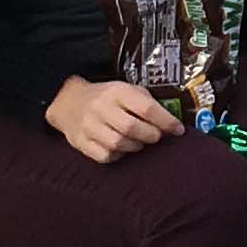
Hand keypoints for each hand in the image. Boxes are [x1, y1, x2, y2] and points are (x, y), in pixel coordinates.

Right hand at [47, 74, 176, 162]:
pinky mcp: (80, 142)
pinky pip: (104, 156)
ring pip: (118, 144)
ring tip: (140, 143)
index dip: (166, 121)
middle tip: (157, 137)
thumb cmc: (107, 98)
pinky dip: (118, 156)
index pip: (145, 107)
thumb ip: (147, 103)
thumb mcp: (126, 90)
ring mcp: (88, 126)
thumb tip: (172, 125)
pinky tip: (122, 149)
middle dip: (151, 135)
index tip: (178, 130)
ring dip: (135, 146)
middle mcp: (100, 107)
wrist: (68, 101)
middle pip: (131, 127)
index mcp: (116, 91)